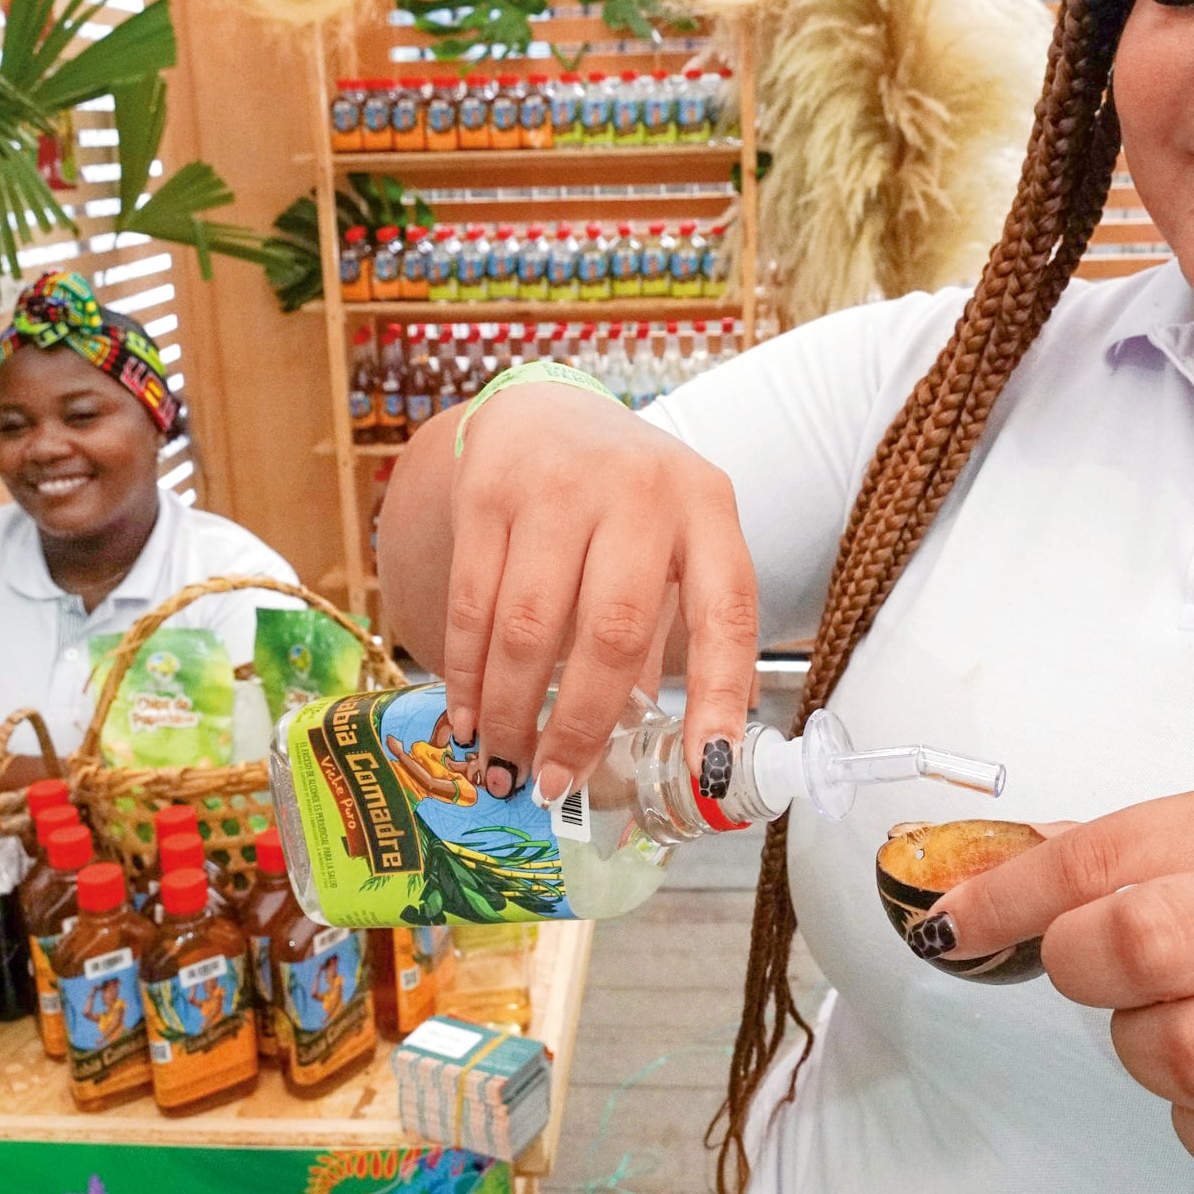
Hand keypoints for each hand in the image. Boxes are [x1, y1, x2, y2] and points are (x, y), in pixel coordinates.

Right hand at [431, 383, 757, 804]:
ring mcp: (557, 485)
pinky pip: (470, 604)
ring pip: (529, 626)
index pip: (727, 612)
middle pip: (613, 630)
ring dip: (514, 711)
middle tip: (559, 784)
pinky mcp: (484, 491)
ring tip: (508, 765)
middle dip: (581, 724)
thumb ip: (683, 627)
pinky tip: (469, 718)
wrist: (543, 409)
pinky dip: (466, 675)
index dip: (720, 696)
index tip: (707, 772)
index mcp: (706, 508)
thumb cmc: (623, 500)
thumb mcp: (677, 539)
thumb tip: (696, 753)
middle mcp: (638, 489)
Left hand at [929, 784, 1193, 1193]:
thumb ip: (1125, 856)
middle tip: (1106, 977)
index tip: (953, 927)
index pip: (1109, 853)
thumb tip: (980, 873)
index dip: (1008, 896)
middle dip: (1090, 971)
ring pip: (1189, 1058)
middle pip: (1147, 943)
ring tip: (1189, 1033)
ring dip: (1153, 1060)